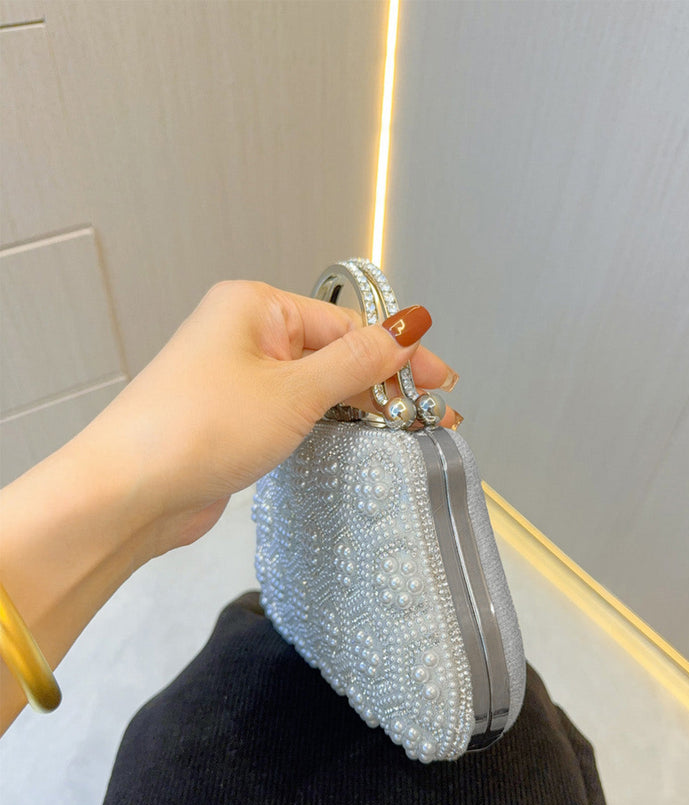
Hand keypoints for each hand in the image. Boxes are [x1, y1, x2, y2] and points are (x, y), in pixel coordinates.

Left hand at [86, 280, 458, 556]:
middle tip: (430, 414)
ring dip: (359, 408)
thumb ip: (357, 362)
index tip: (439, 382)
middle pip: (334, 353)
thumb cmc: (199, 430)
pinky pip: (294, 415)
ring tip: (406, 431)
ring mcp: (238, 380)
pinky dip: (327, 427)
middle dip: (383, 383)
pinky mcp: (234, 421)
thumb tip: (408, 330)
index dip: (397, 354)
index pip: (347, 324)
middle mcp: (246, 337)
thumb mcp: (294, 391)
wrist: (129, 493)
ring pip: (315, 387)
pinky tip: (358, 441)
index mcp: (256, 308)